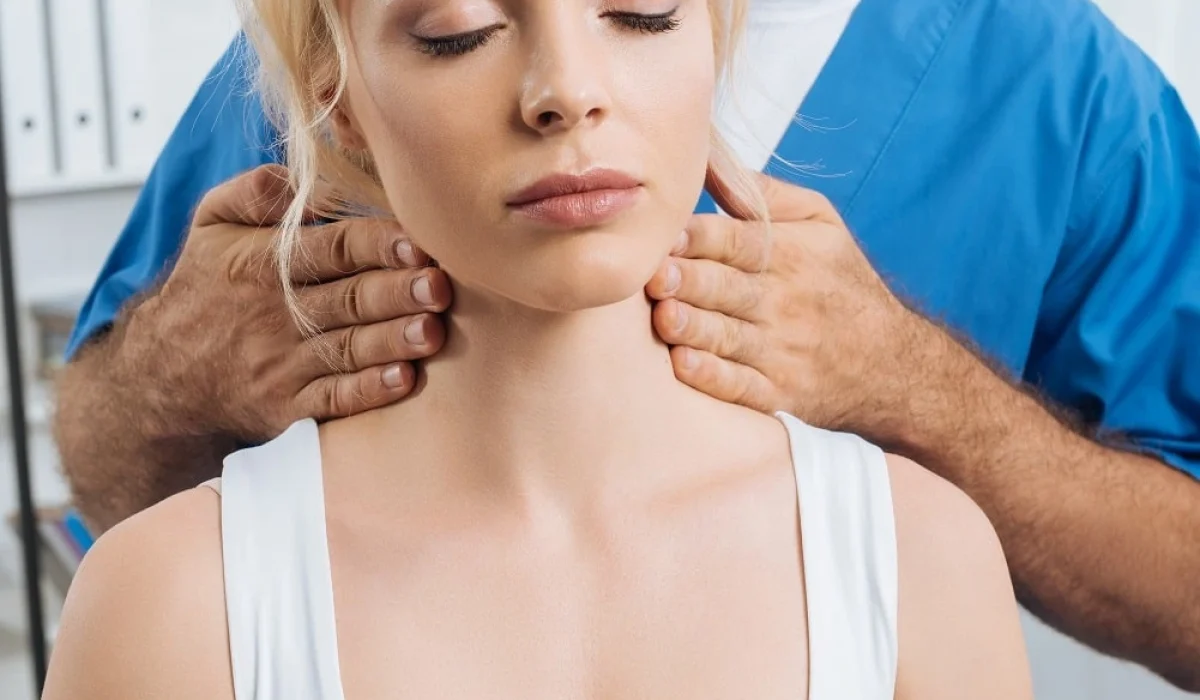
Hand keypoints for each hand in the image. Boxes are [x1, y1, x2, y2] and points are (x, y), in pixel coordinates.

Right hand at [125, 164, 451, 442]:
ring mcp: (282, 363)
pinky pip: (332, 400)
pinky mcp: (287, 406)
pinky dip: (367, 392)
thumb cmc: (204, 287)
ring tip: (433, 332)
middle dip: (398, 292)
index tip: (418, 242)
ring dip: (393, 341)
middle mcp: (275, 314)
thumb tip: (307, 178)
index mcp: (262, 263)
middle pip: (348, 299)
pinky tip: (401, 380)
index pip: (331, 249)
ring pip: (348, 349)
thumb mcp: (210, 224)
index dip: (377, 245)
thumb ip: (256, 192)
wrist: (161, 372)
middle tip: (441, 286)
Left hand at [646, 168, 929, 443]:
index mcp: (790, 253)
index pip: (737, 240)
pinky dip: (712, 377)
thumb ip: (761, 192)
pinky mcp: (778, 391)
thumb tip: (704, 156)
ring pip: (727, 336)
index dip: (698, 237)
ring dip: (693, 327)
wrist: (892, 362)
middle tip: (651, 275)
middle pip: (726, 287)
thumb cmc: (840, 280)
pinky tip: (684, 365)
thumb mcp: (820, 222)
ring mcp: (781, 350)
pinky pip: (740, 385)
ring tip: (664, 317)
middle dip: (687, 280)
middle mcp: (784, 301)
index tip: (665, 234)